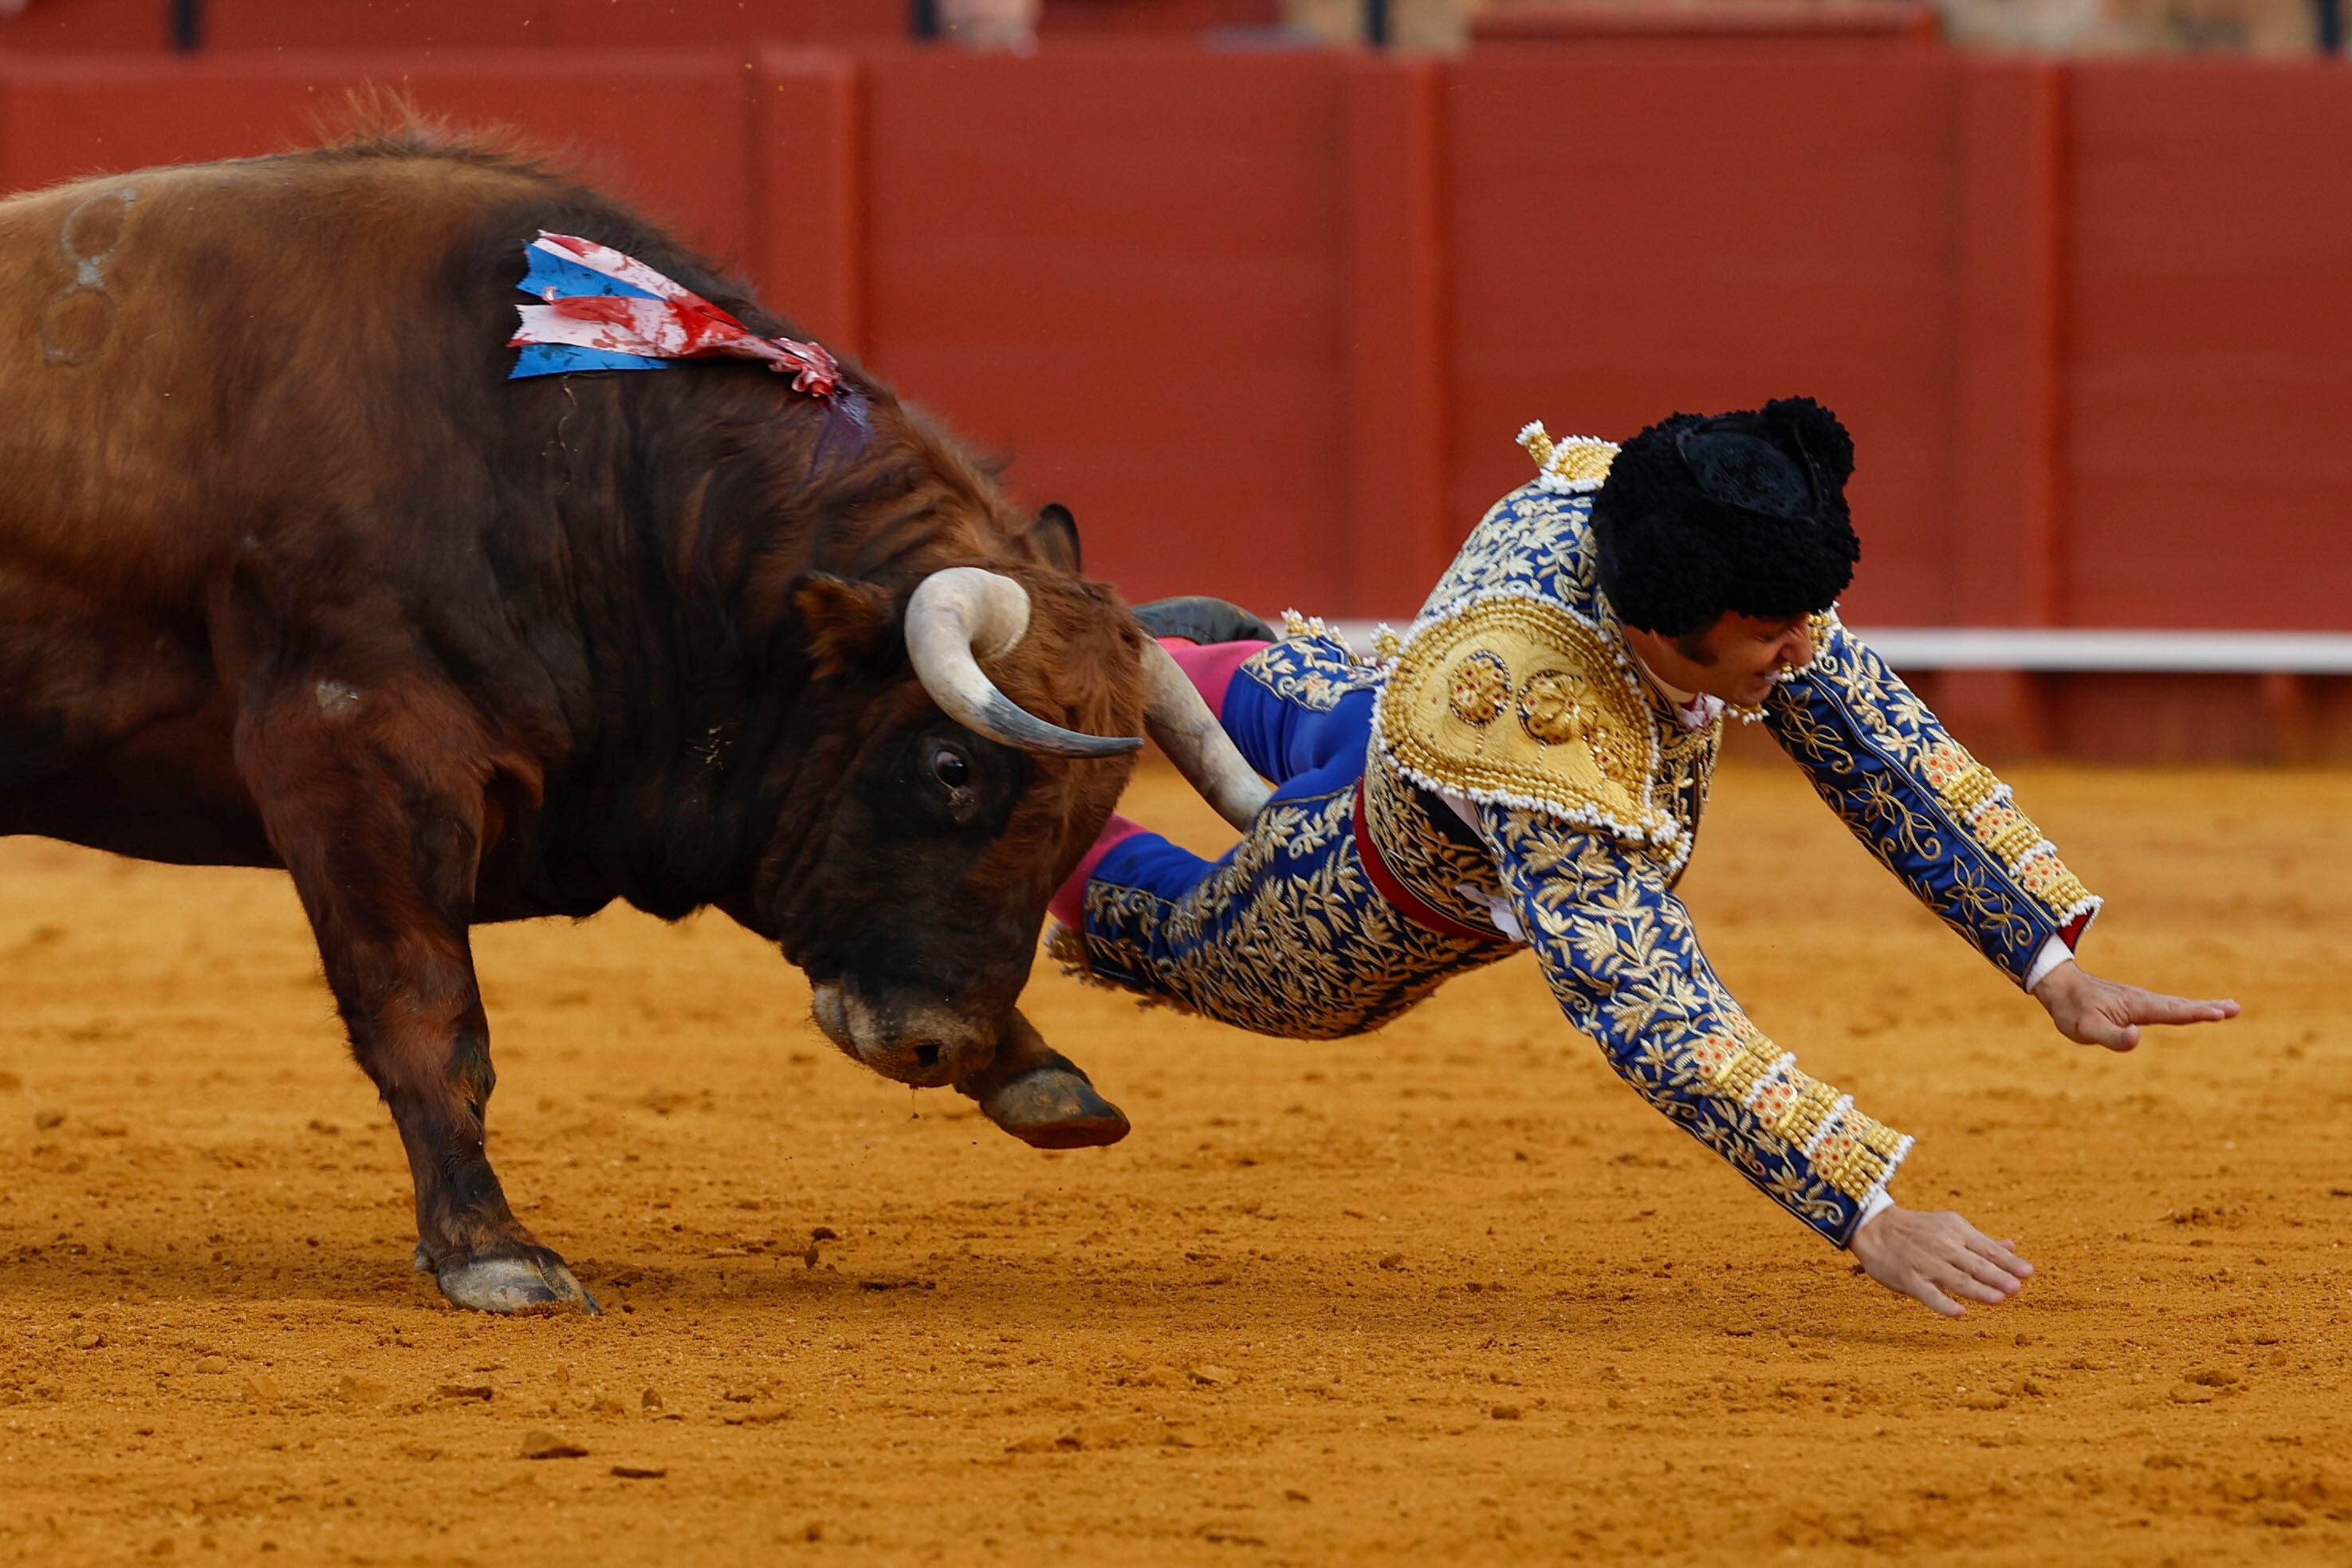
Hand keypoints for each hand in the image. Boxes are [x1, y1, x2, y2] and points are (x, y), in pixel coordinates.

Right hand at [1849, 1206, 2031, 1317]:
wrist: (1873, 1228)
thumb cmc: (1917, 1230)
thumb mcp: (1949, 1228)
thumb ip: (1980, 1241)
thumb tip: (2012, 1247)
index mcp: (1955, 1231)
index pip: (1987, 1248)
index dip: (2008, 1261)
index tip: (2028, 1272)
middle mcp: (1943, 1246)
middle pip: (1975, 1264)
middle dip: (1997, 1276)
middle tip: (2017, 1288)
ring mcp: (1925, 1264)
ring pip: (1957, 1280)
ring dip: (1979, 1290)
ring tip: (2000, 1299)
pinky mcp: (1908, 1279)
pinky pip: (1929, 1295)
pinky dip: (1945, 1304)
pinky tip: (1961, 1314)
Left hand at [2031, 961, 2238, 1051]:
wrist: (2058, 986)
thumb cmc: (2071, 1011)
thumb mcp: (2086, 1030)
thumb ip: (2112, 1037)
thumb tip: (2138, 1037)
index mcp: (2136, 1007)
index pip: (2172, 1012)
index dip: (2197, 1013)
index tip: (2221, 1013)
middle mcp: (2143, 1000)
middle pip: (2181, 1005)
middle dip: (2209, 1007)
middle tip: (2236, 1008)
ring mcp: (2140, 1000)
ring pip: (2176, 1004)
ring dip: (2201, 1006)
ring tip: (2227, 1008)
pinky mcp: (2135, 1002)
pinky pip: (2166, 1005)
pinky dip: (2185, 1007)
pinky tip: (2191, 1010)